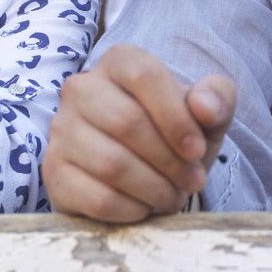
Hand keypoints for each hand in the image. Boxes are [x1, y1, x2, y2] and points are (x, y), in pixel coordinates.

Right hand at [43, 44, 235, 222]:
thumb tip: (204, 106)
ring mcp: (61, 130)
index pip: (144, 75)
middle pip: (126, 122)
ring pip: (111, 163)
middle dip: (169, 159)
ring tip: (173, 196)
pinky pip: (97, 197)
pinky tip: (145, 207)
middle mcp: (81, 88)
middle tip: (192, 180)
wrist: (143, 169)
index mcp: (118, 62)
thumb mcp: (206, 113)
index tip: (198, 150)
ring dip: (154, 188)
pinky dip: (132, 209)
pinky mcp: (54, 172)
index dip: (176, 116)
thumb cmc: (175, 133)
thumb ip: (217, 99)